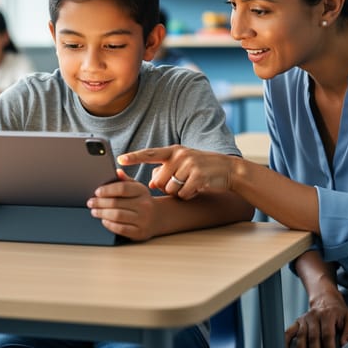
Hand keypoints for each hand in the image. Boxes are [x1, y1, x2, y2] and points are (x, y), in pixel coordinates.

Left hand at [87, 169, 156, 240]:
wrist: (158, 218)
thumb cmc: (142, 201)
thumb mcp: (137, 188)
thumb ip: (126, 181)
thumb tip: (117, 172)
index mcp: (142, 191)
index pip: (122, 188)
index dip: (107, 190)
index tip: (97, 192)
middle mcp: (144, 205)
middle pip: (117, 203)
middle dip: (100, 203)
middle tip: (91, 202)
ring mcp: (143, 219)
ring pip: (117, 216)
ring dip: (102, 213)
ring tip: (94, 211)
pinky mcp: (139, 232)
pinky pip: (121, 229)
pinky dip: (109, 224)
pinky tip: (104, 220)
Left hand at [117, 145, 234, 198]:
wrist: (228, 169)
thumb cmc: (202, 168)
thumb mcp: (183, 164)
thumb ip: (165, 170)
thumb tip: (150, 182)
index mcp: (174, 151)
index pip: (149, 153)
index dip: (134, 157)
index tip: (119, 160)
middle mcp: (180, 155)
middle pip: (158, 180)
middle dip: (166, 187)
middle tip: (180, 183)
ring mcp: (190, 165)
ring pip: (170, 189)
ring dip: (178, 192)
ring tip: (190, 185)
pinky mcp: (198, 176)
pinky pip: (183, 194)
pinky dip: (188, 195)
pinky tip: (197, 189)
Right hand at [285, 292, 347, 347]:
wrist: (325, 298)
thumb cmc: (338, 311)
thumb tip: (345, 344)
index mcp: (328, 315)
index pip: (327, 335)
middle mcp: (314, 316)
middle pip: (313, 338)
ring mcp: (304, 319)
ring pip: (301, 337)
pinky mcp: (297, 322)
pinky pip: (289, 332)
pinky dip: (286, 341)